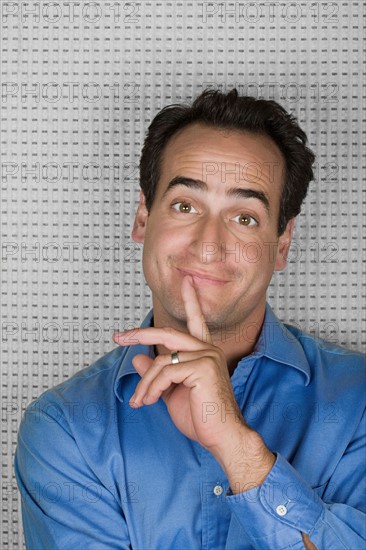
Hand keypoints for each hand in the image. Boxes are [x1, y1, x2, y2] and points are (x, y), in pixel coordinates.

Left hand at [113, 275, 273, 486]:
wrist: (222, 438)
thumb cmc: (201, 417)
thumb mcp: (171, 393)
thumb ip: (156, 375)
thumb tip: (138, 359)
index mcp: (203, 353)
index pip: (196, 320)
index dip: (191, 300)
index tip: (186, 281)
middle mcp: (207, 350)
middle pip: (167, 333)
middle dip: (140, 334)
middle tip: (118, 337)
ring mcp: (207, 357)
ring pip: (160, 361)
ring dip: (144, 384)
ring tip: (140, 401)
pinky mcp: (203, 368)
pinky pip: (164, 373)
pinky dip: (151, 389)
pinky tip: (150, 402)